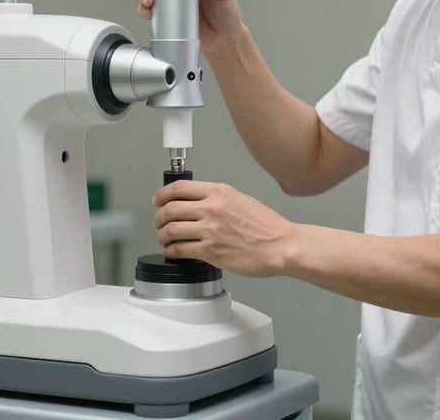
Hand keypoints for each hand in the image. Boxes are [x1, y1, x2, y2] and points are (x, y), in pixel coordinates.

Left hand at [153, 180, 295, 276]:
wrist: (281, 246)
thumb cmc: (267, 226)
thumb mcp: (241, 199)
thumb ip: (217, 199)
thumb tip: (197, 203)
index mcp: (219, 192)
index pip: (179, 188)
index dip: (162, 194)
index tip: (158, 200)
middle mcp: (212, 208)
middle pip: (170, 209)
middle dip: (159, 217)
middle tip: (159, 222)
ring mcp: (210, 230)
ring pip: (170, 230)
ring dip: (162, 236)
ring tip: (165, 239)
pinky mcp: (210, 251)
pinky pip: (179, 250)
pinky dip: (170, 251)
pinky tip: (173, 251)